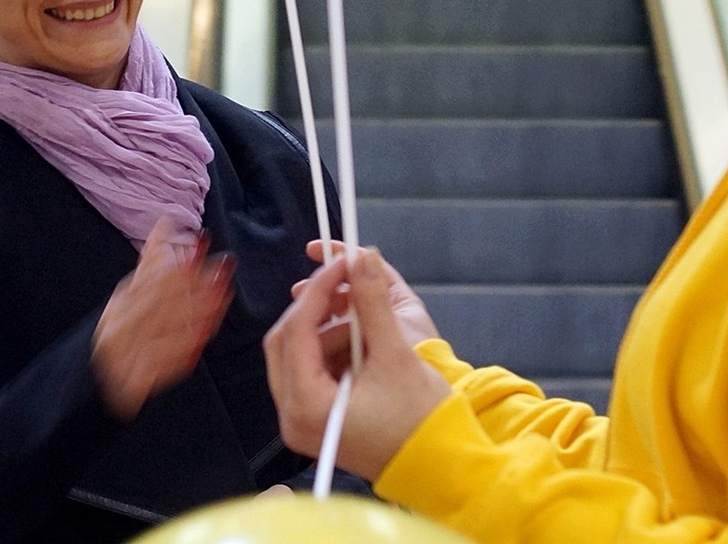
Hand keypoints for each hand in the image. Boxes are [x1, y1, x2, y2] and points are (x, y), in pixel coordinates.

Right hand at [91, 219, 233, 419]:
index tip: (201, 239)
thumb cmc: (124, 331)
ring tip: (222, 294)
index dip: (178, 257)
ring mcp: (124, 353)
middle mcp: (118, 325)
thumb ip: (152, 263)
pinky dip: (182, 347)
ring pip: (161, 328)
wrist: (97, 381)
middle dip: (194, 280)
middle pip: (158, 299)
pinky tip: (204, 334)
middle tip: (224, 264)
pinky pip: (159, 362)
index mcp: (121, 302)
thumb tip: (167, 221)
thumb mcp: (134, 295)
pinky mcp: (133, 380)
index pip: (150, 276)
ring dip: (195, 310)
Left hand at [265, 248, 451, 480]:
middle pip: (287, 341)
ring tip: (364, 316)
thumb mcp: (396, 355)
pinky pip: (312, 370)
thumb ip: (373, 303)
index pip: (296, 331)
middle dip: (316, 308)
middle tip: (346, 284)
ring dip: (327, 327)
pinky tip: (361, 339)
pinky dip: (332, 348)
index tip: (341, 264)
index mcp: (307, 406)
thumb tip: (361, 259)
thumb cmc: (420, 422)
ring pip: (298, 353)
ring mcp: (302, 421)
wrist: (440, 468)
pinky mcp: (316, 420)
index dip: (318, 290)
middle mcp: (293, 417)